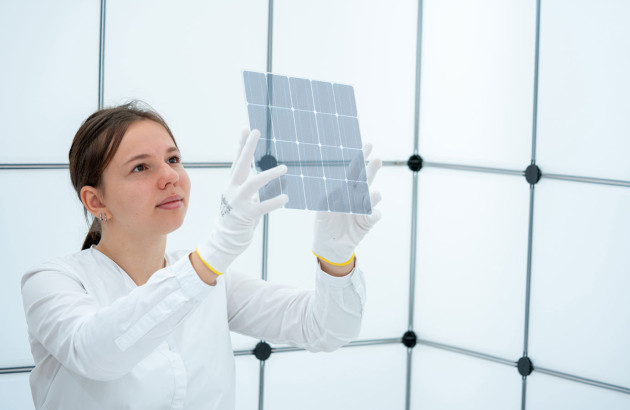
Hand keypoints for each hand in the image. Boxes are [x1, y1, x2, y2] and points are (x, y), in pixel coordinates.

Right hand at [196, 128, 287, 274]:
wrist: (226, 236)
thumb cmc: (235, 213)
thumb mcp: (238, 194)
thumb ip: (246, 181)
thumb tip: (255, 169)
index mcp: (232, 182)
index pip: (237, 159)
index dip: (242, 143)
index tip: (246, 128)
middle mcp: (233, 189)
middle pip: (241, 164)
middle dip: (248, 147)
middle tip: (256, 131)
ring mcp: (239, 201)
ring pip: (254, 183)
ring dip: (269, 175)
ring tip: (284, 168)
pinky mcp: (247, 214)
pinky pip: (262, 206)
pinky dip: (274, 201)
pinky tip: (286, 197)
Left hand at [312, 144, 381, 267]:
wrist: (329, 246)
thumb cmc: (324, 226)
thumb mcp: (321, 212)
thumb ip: (325, 202)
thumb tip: (329, 192)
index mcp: (344, 191)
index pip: (353, 172)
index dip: (360, 159)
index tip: (368, 145)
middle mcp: (355, 198)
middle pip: (365, 181)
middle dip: (371, 170)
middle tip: (378, 160)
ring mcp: (363, 209)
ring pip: (371, 198)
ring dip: (373, 196)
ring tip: (375, 194)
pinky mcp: (368, 222)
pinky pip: (374, 216)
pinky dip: (374, 214)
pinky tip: (372, 214)